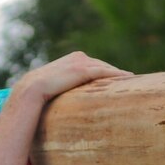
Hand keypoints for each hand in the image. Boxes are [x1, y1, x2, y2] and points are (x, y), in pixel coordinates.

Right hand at [14, 51, 130, 103]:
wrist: (31, 90)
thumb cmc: (39, 95)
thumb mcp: (55, 90)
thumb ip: (64, 91)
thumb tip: (66, 107)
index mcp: (71, 60)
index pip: (93, 65)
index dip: (107, 72)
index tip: (119, 78)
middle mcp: (77, 57)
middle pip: (102, 65)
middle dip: (116, 72)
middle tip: (131, 79)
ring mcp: (80, 62)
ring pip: (106, 67)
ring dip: (120, 73)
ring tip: (133, 80)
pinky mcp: (82, 69)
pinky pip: (105, 71)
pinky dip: (117, 74)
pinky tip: (128, 78)